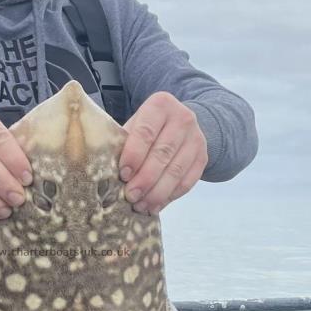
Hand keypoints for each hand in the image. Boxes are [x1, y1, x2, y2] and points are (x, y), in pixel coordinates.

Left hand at [119, 92, 207, 212]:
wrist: (180, 123)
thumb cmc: (147, 128)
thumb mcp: (134, 125)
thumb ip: (123, 143)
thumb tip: (107, 174)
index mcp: (160, 105)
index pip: (146, 132)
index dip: (134, 155)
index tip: (123, 175)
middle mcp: (183, 118)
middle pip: (162, 154)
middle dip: (144, 179)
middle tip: (130, 196)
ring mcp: (196, 139)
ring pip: (176, 171)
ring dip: (156, 193)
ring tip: (141, 205)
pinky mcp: (203, 158)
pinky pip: (187, 182)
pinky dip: (169, 197)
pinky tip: (155, 205)